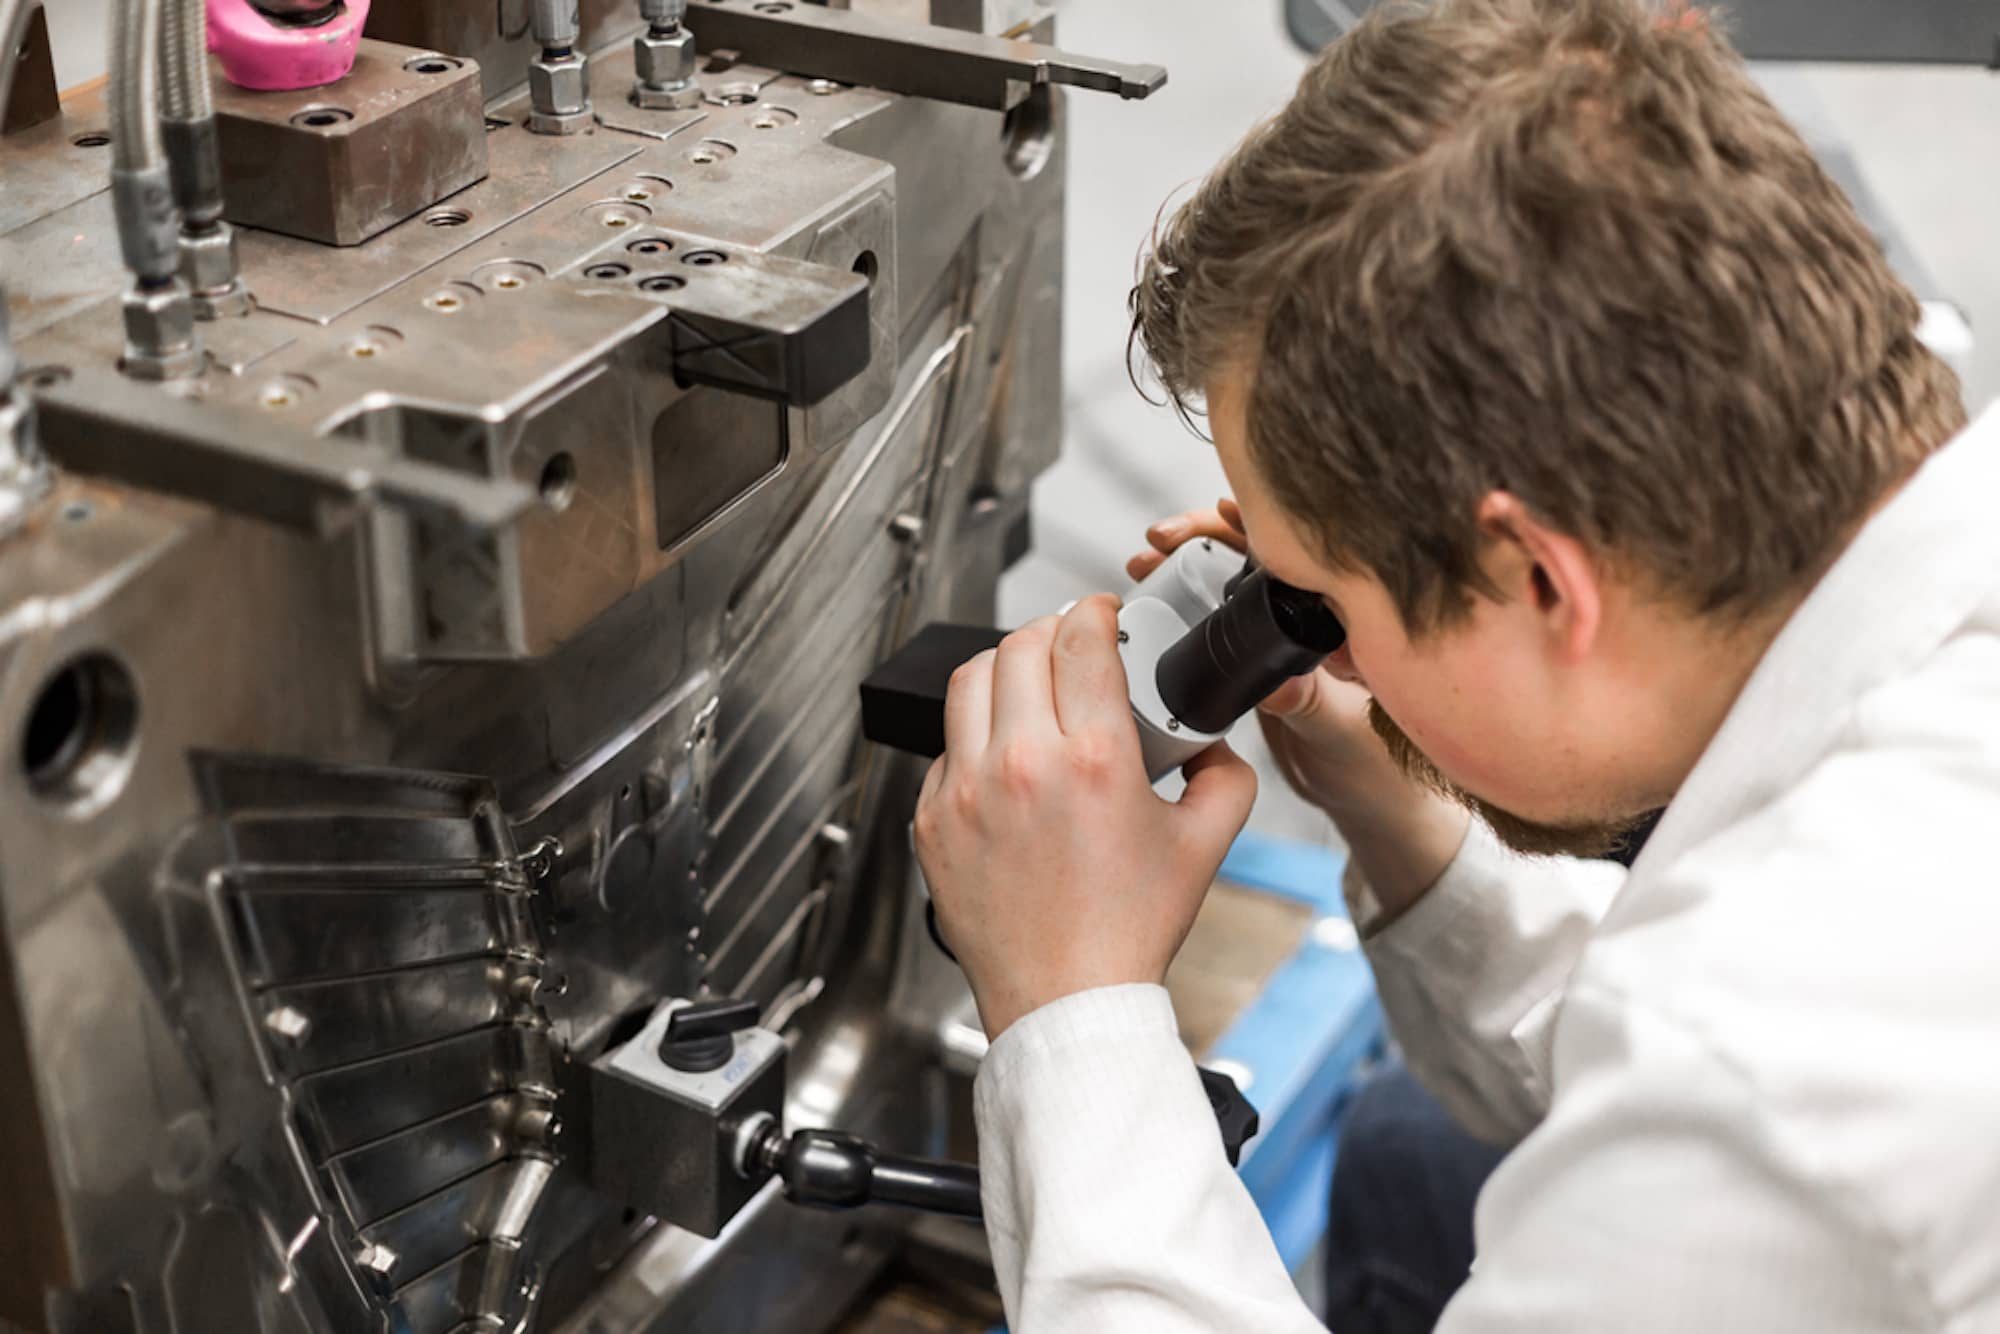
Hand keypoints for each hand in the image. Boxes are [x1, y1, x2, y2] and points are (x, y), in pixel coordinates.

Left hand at [913, 595, 1258, 1039]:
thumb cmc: (1129, 930)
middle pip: (1020, 645)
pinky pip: (946, 746)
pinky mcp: (931, 819)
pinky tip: (1006, 756)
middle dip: (1051, 632)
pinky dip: (976, 735)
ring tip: (1032, 686)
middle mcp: (1021, 764)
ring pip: (971, 681)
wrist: (1066, 1000)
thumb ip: (1225, 775)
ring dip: (1006, 670)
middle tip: (1072, 647)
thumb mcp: (1205, 844)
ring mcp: (966, 790)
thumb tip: (1210, 740)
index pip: (1081, 638)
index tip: (1103, 617)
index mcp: (1093, 760)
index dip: (1096, 612)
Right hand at [1127, 500, 1389, 814]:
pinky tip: (1149, 588)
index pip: (1298, 548)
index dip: (1258, 521)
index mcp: (1342, 615)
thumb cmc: (1374, 769)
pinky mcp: (1250, 659)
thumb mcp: (1340, 734)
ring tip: (1144, 560)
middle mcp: (1308, 615)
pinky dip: (1177, 597)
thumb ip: (1309, 704)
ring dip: (1182, 560)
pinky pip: (1211, 615)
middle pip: (1252, 550)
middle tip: (1160, 540)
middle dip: (1203, 534)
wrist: (1359, 804)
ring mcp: (1276, 634)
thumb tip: (1274, 684)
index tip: (1218, 513)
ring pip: (1224, 577)